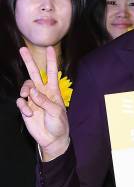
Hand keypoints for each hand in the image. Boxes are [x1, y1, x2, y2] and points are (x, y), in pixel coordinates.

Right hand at [16, 46, 69, 160]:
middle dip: (29, 61)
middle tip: (22, 49)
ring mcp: (33, 100)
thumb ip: (45, 101)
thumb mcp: (56, 112)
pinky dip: (23, 106)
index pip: (52, 73)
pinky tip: (29, 113)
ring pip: (25, 86)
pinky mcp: (26, 108)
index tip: (50, 48)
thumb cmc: (59, 124)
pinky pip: (21, 102)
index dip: (51, 60)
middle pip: (35, 74)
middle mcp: (42, 93)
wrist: (52, 139)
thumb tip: (32, 91)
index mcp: (53, 91)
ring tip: (27, 96)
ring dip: (25, 88)